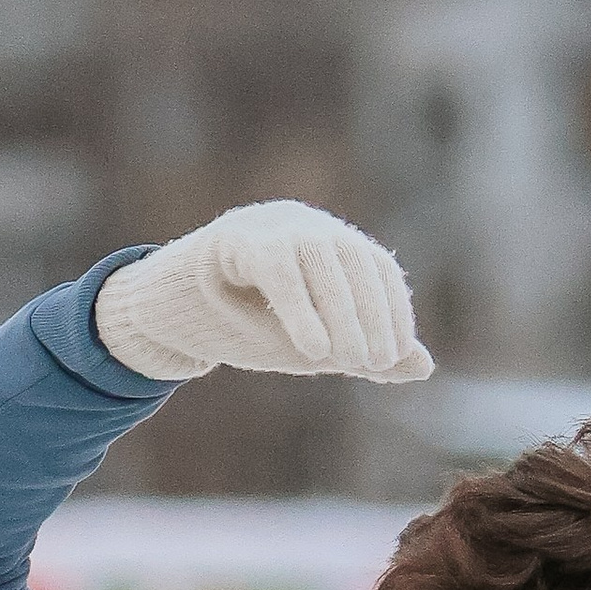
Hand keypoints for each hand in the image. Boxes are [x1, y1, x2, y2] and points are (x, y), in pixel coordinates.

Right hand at [96, 202, 431, 386]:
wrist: (166, 315)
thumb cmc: (243, 327)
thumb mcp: (313, 346)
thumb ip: (363, 353)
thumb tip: (424, 366)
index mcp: (327, 242)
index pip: (374, 264)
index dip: (393, 307)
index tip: (398, 352)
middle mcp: (302, 223)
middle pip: (353, 257)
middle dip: (370, 313)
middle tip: (374, 362)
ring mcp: (267, 224)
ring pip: (319, 259)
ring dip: (340, 313)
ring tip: (345, 361)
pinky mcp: (232, 238)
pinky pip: (277, 267)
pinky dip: (300, 309)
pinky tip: (312, 350)